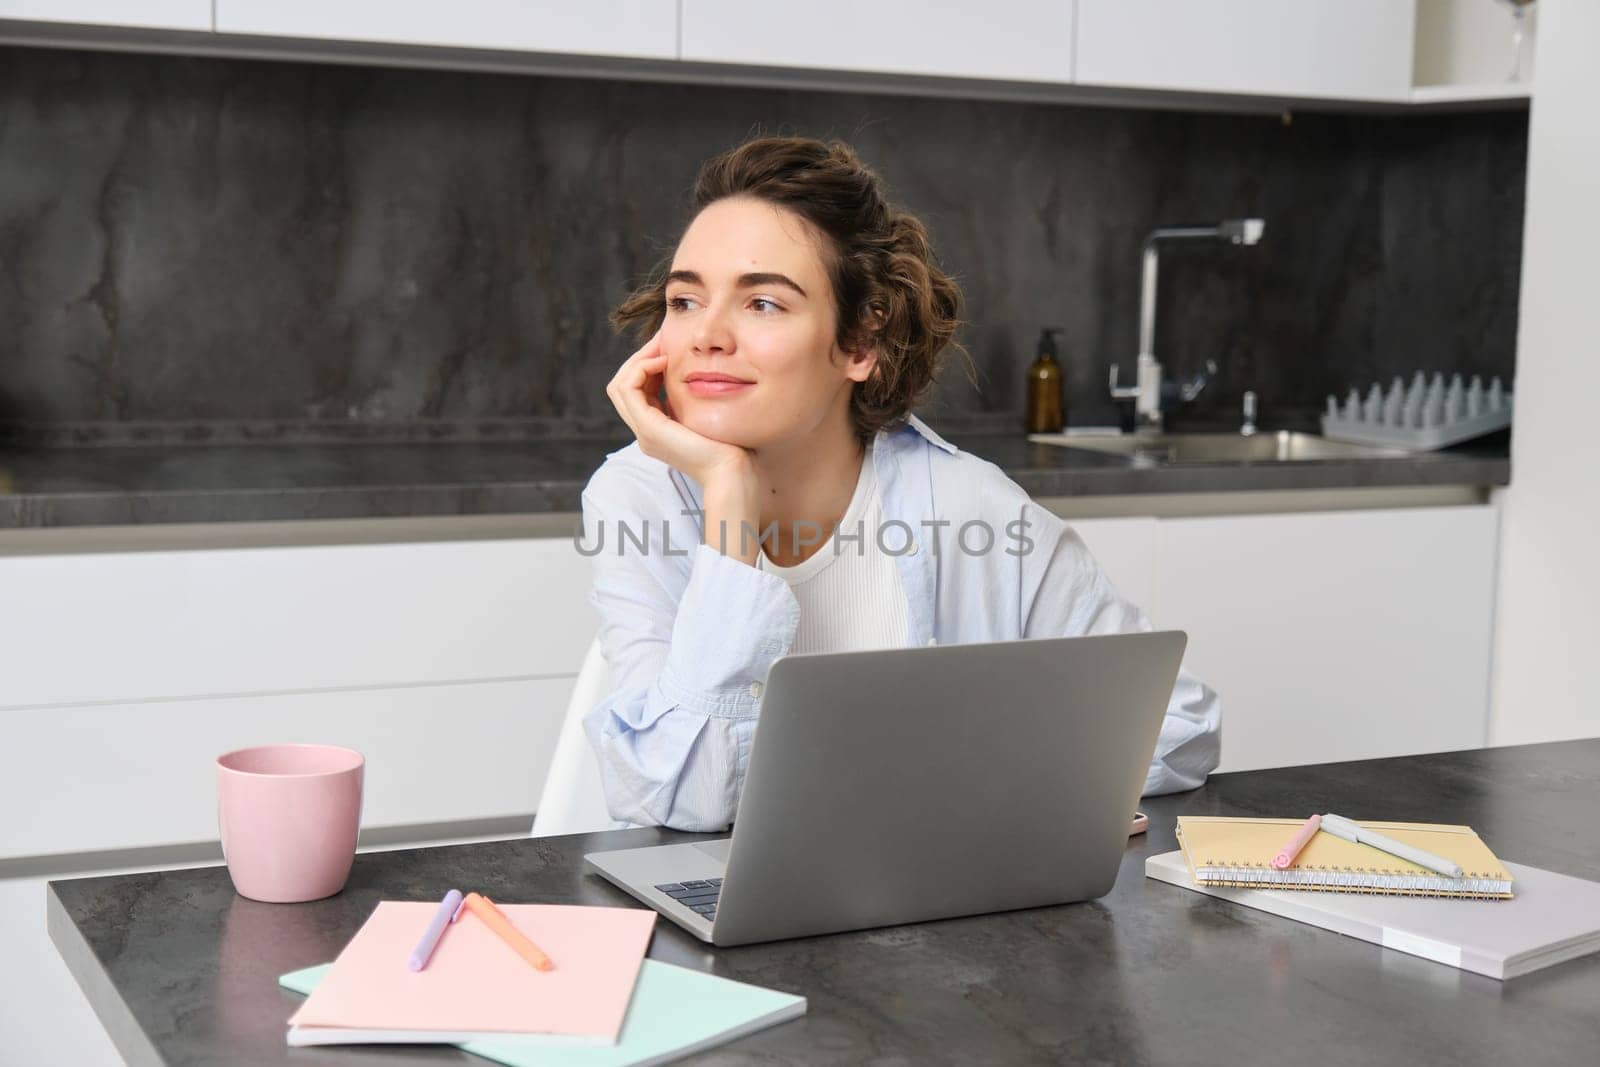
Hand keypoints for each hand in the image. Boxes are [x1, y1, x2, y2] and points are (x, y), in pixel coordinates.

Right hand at [605, 330, 755, 493]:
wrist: (732, 473)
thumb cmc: (731, 447)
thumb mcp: (708, 417)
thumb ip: (697, 402)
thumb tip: (699, 375)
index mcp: (657, 431)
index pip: (637, 391)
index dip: (648, 365)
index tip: (669, 347)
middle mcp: (646, 432)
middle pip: (623, 386)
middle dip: (640, 359)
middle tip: (662, 340)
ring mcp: (644, 432)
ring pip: (619, 386)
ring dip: (639, 361)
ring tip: (663, 349)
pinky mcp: (649, 429)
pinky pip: (628, 389)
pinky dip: (642, 369)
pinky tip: (665, 361)